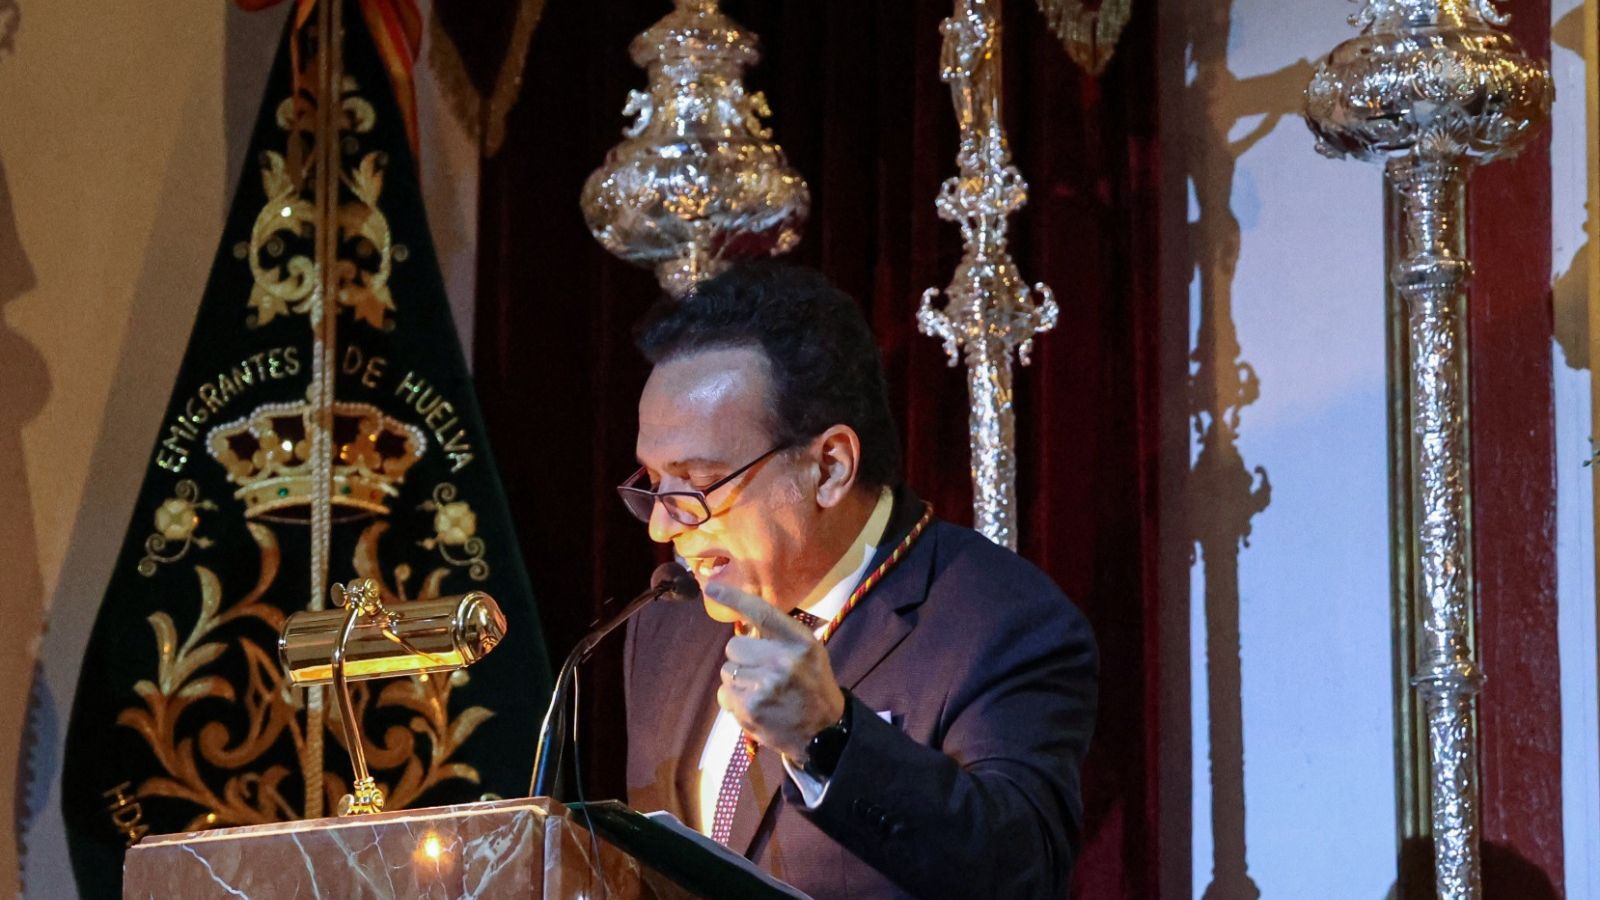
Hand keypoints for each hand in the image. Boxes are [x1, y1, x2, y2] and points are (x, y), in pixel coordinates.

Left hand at [707, 583, 845, 759]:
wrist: (824, 732)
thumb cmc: (813, 685)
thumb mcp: (807, 651)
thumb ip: (778, 635)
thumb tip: (741, 619)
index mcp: (800, 642)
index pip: (761, 613)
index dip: (734, 598)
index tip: (712, 588)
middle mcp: (782, 661)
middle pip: (733, 646)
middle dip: (742, 658)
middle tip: (762, 671)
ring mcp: (764, 686)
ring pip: (727, 671)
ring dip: (739, 680)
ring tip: (762, 691)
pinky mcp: (750, 709)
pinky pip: (724, 694)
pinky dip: (735, 700)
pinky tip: (756, 706)